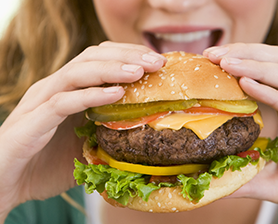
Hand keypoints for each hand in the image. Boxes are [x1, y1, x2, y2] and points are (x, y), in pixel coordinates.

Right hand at [0, 41, 166, 220]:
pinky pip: (63, 102)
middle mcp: (56, 88)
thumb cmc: (47, 163)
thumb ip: (108, 134)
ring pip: (78, 72)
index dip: (130, 55)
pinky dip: (91, 96)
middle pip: (92, 56)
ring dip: (112, 69)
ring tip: (140, 72)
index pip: (102, 58)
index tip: (158, 62)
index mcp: (70, 89)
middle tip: (157, 62)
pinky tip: (116, 94)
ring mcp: (43, 101)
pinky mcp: (33, 121)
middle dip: (127, 55)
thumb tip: (145, 134)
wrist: (7, 184)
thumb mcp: (86, 145)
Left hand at [204, 43, 277, 223]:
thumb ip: (244, 173)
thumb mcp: (272, 179)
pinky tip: (247, 85)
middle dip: (245, 53)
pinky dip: (273, 94)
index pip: (269, 70)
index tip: (210, 59)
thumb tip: (210, 174)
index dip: (242, 59)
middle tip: (212, 53)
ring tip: (225, 62)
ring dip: (255, 65)